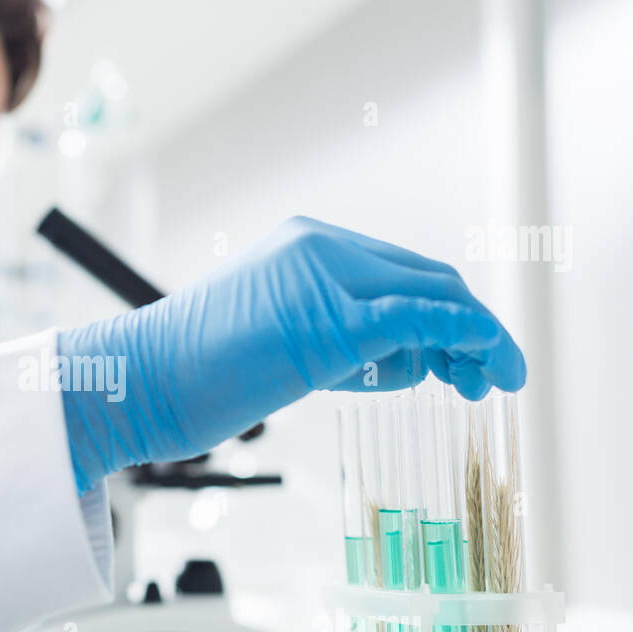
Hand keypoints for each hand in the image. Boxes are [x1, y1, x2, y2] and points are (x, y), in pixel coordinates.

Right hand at [58, 216, 525, 492]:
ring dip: (475, 338)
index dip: (444, 314)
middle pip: (427, 278)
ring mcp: (324, 279)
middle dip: (472, 326)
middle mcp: (320, 247)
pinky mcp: (328, 321)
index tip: (464, 360)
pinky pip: (418, 318)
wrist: (139, 382)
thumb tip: (408, 359)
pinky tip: (489, 361)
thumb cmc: (194, 374)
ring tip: (485, 385)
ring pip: (433, 294)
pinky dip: (467, 334)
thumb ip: (341, 339)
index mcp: (306, 246)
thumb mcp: (278, 342)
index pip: (398, 273)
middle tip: (493, 378)